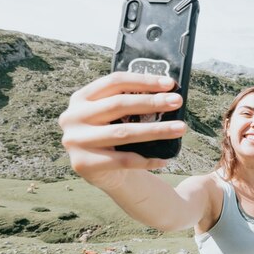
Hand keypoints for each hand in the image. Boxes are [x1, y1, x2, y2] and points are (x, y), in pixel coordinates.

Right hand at [58, 72, 186, 189]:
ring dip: (156, 130)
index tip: (169, 84)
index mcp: (81, 97)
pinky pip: (123, 160)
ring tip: (180, 128)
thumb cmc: (115, 137)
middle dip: (152, 102)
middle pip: (119, 104)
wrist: (103, 173)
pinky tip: (165, 158)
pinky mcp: (83, 164)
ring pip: (123, 132)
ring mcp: (75, 141)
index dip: (143, 81)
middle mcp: (73, 117)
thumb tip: (169, 93)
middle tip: (177, 102)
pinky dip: (147, 160)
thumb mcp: (116, 116)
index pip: (115, 82)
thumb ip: (132, 102)